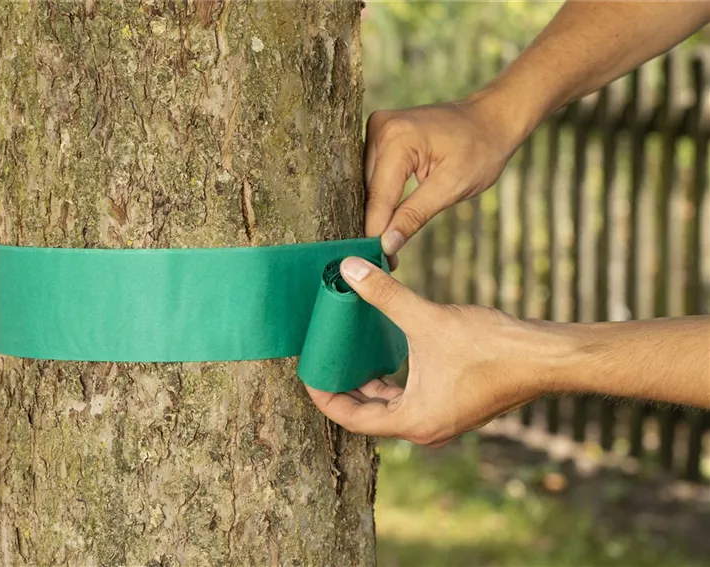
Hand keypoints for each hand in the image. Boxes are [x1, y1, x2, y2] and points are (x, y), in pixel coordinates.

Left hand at [305, 257, 559, 444]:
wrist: (546, 356)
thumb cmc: (491, 347)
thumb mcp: (427, 319)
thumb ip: (384, 295)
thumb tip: (349, 270)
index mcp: (413, 420)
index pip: (351, 418)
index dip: (324, 396)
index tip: (308, 374)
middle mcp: (425, 427)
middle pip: (368, 415)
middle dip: (344, 388)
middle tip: (324, 361)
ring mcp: (443, 418)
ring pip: (391, 406)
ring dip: (369, 384)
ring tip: (348, 356)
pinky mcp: (456, 404)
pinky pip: (411, 398)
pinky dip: (393, 381)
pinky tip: (387, 354)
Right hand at [364, 99, 520, 267]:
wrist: (491, 118)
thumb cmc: (480, 149)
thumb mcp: (452, 187)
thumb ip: (414, 215)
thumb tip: (386, 245)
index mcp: (396, 138)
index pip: (379, 197)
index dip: (377, 233)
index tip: (378, 263)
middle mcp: (380, 128)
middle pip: (369, 191)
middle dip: (378, 225)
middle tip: (387, 259)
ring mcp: (378, 128)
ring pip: (368, 185)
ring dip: (379, 212)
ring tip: (388, 243)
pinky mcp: (380, 134)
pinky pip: (375, 174)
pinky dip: (383, 197)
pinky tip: (391, 218)